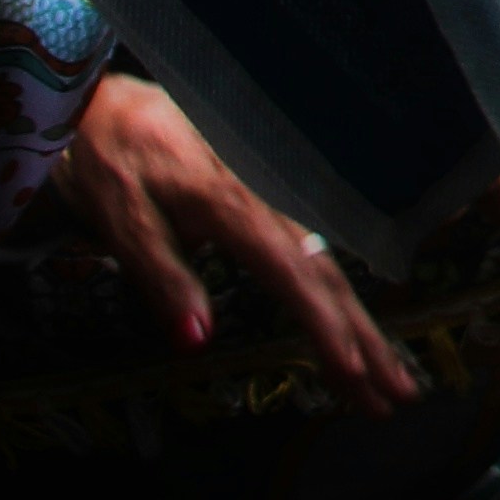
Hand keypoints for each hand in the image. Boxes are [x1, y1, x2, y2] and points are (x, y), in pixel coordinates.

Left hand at [55, 70, 422, 412]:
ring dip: (361, 323)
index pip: (296, 278)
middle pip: (329, 278)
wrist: (102, 103)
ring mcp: (274, 197)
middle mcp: (269, 201)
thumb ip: (164, 277)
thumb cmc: (107, 163)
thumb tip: (198, 342)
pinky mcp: (266, 196)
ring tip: (390, 372)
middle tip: (398, 396)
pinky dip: (338, 295)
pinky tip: (354, 318)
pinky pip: (314, 250)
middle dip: (366, 340)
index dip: (329, 330)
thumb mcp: (121, 221)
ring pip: (328, 266)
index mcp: (235, 206)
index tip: (357, 376)